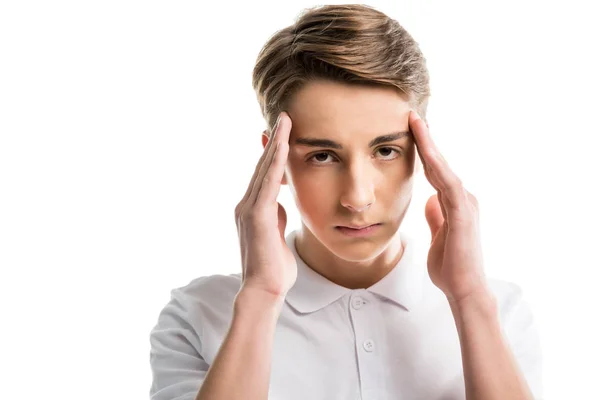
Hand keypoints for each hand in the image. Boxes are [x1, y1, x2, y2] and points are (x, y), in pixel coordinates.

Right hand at [234, 112, 296, 298]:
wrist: (264, 290)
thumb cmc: (273, 267)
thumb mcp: (276, 234)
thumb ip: (276, 216)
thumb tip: (281, 203)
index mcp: (252, 209)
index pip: (264, 175)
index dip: (273, 153)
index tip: (282, 133)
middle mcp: (246, 205)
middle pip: (262, 167)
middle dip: (274, 141)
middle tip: (284, 117)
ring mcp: (249, 210)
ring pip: (264, 170)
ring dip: (276, 145)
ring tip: (285, 123)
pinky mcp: (257, 217)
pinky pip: (268, 184)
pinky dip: (276, 164)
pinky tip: (283, 147)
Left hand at [409, 110, 487, 303]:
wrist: (463, 289)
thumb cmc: (451, 266)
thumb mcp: (437, 235)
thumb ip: (436, 216)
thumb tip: (430, 200)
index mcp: (453, 203)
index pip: (435, 171)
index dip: (422, 151)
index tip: (409, 132)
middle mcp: (462, 198)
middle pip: (439, 163)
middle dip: (425, 139)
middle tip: (411, 116)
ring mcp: (465, 203)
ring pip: (443, 168)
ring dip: (430, 145)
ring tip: (415, 123)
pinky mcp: (464, 213)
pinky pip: (448, 184)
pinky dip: (437, 166)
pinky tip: (426, 151)